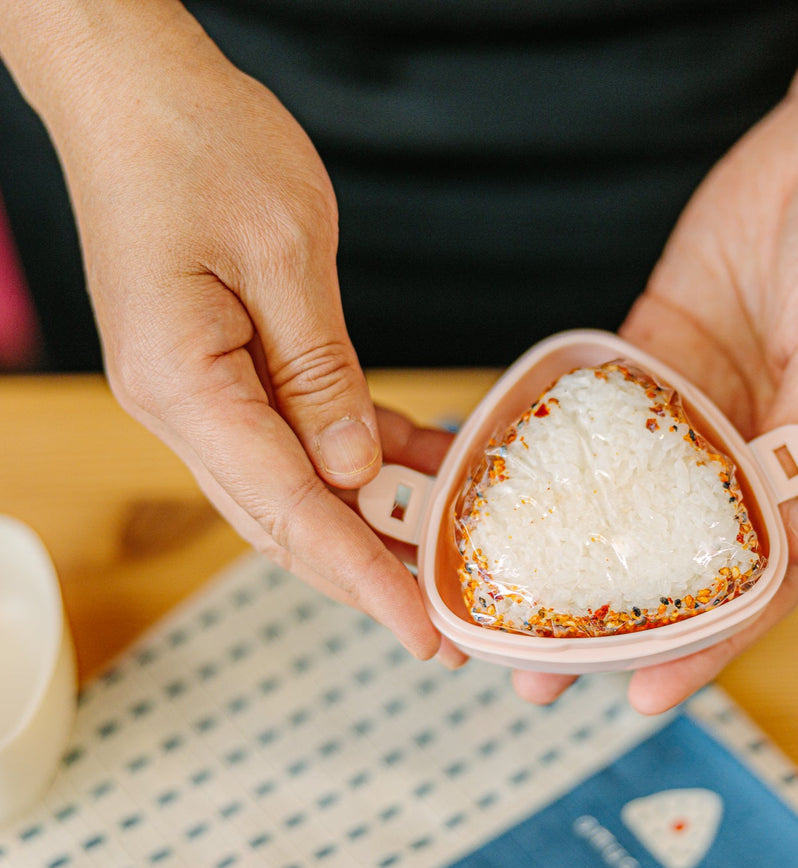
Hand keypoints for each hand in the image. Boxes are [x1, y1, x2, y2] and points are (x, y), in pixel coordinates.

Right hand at [23, 4, 449, 659]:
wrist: (138, 88)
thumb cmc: (200, 145)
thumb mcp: (284, 256)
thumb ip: (320, 374)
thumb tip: (353, 471)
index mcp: (185, 386)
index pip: (287, 512)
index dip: (362, 580)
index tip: (421, 634)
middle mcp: (184, 406)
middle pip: (286, 520)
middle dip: (368, 574)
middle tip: (444, 623)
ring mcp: (202, 391)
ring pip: (296, 487)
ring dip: (369, 523)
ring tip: (445, 558)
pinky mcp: (227, 366)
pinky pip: (301, 433)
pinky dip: (362, 457)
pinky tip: (422, 467)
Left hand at [512, 91, 797, 712]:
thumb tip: (783, 508)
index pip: (757, 585)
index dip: (705, 646)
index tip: (643, 696)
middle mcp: (745, 456)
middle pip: (671, 560)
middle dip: (608, 625)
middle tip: (536, 677)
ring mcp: (692, 413)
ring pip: (622, 503)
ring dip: (565, 558)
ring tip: (501, 612)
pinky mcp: (652, 363)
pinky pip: (595, 421)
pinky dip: (553, 461)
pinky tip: (504, 499)